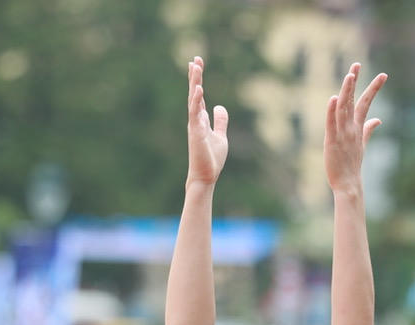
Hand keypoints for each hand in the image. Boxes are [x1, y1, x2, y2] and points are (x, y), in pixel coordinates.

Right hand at [185, 57, 228, 188]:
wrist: (206, 176)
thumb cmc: (211, 158)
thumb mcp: (220, 136)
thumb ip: (220, 121)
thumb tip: (220, 107)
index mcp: (200, 119)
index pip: (198, 95)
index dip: (197, 79)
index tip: (197, 63)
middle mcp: (195, 120)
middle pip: (194, 93)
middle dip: (195, 76)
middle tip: (196, 58)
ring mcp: (194, 125)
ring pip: (193, 99)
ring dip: (194, 83)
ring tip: (195, 67)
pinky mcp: (196, 133)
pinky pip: (195, 114)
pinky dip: (196, 101)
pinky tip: (199, 89)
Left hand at [325, 63, 385, 194]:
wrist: (348, 184)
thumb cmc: (353, 164)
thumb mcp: (362, 144)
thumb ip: (369, 129)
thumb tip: (378, 119)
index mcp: (358, 127)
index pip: (366, 103)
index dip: (373, 88)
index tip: (383, 75)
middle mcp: (351, 127)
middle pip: (354, 100)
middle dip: (355, 82)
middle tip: (357, 64)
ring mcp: (342, 134)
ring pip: (344, 108)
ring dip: (346, 91)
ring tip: (349, 75)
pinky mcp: (331, 141)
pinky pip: (332, 123)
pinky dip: (332, 111)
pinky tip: (333, 98)